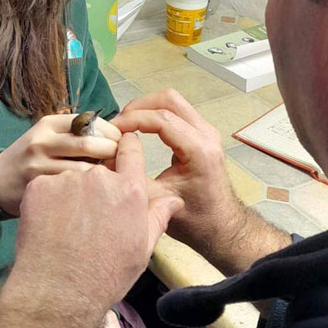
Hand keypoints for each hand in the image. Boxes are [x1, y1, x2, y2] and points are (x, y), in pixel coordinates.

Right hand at [0, 113, 119, 216]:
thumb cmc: (32, 158)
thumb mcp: (48, 137)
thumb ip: (76, 134)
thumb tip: (118, 135)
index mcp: (49, 123)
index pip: (90, 120)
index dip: (111, 132)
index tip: (122, 142)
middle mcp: (42, 140)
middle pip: (89, 143)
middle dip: (111, 153)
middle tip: (122, 163)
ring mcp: (39, 164)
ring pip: (84, 169)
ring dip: (103, 175)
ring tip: (112, 181)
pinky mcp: (39, 188)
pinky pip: (73, 189)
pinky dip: (89, 191)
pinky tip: (95, 195)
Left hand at [11, 134, 183, 322]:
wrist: (58, 292)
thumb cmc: (104, 276)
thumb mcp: (141, 250)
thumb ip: (157, 217)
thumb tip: (174, 200)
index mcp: (129, 189)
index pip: (130, 148)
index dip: (125, 151)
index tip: (119, 158)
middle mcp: (99, 177)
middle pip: (99, 166)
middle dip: (96, 183)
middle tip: (89, 215)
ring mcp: (66, 179)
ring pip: (70, 176)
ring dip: (70, 193)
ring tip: (66, 226)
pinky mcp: (38, 186)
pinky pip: (45, 186)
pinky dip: (46, 200)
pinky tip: (48, 225)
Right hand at [114, 91, 289, 274]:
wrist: (221, 227)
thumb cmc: (195, 220)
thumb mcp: (157, 202)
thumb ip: (132, 176)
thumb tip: (106, 157)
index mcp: (199, 150)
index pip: (162, 119)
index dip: (133, 119)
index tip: (112, 129)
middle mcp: (207, 135)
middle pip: (169, 100)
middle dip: (139, 107)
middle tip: (118, 123)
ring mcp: (206, 132)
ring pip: (173, 102)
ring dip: (146, 108)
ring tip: (125, 124)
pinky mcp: (201, 134)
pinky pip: (176, 112)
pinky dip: (155, 114)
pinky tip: (139, 128)